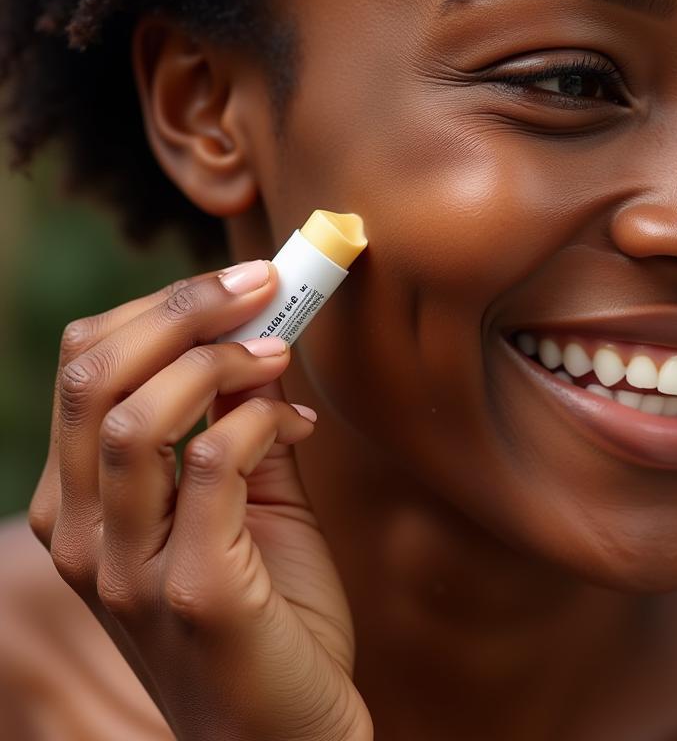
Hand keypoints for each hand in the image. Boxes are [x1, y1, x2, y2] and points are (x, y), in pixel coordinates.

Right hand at [28, 261, 371, 740]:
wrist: (287, 729)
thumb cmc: (267, 608)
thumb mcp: (243, 499)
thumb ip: (235, 422)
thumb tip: (260, 334)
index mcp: (79, 505)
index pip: (83, 368)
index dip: (159, 307)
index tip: (240, 281)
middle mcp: (81, 536)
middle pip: (94, 377)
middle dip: (184, 310)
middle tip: (261, 285)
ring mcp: (126, 570)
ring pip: (134, 417)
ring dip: (219, 359)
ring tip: (279, 354)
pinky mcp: (192, 592)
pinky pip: (211, 466)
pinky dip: (258, 420)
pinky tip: (296, 423)